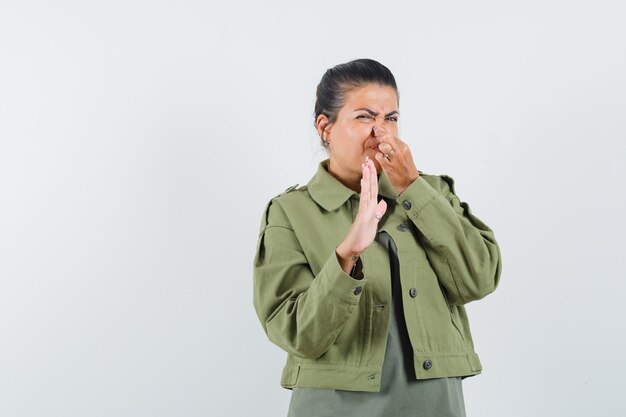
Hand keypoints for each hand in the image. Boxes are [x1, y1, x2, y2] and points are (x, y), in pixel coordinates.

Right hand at [336, 157, 386, 273]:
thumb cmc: (362, 235)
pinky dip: (365, 190)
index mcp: (370, 206)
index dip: (373, 177)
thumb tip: (382, 203)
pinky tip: (365, 181)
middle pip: (369, 186)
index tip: (371, 166)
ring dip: (367, 177)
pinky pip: (365, 200)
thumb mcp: (374, 222)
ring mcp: (365, 209)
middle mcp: (367, 205)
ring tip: (366, 165)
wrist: (355, 247)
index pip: (372, 188)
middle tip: (367, 159)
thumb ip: (378, 212)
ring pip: (367, 190)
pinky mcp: (363, 215)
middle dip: (369, 172)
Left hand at [372, 126, 419, 194]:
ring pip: (384, 146)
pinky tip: (379, 158)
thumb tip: (385, 137)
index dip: (382, 131)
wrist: (410, 183)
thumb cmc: (406, 169)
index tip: (377, 130)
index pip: (391, 134)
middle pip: (387, 137)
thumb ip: (395, 146)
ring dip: (378, 146)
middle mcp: (400, 151)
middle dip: (379, 135)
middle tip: (374, 135)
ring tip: (378, 148)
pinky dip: (377, 156)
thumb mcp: (404, 154)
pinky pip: (379, 157)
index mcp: (404, 147)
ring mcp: (395, 159)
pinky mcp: (389, 167)